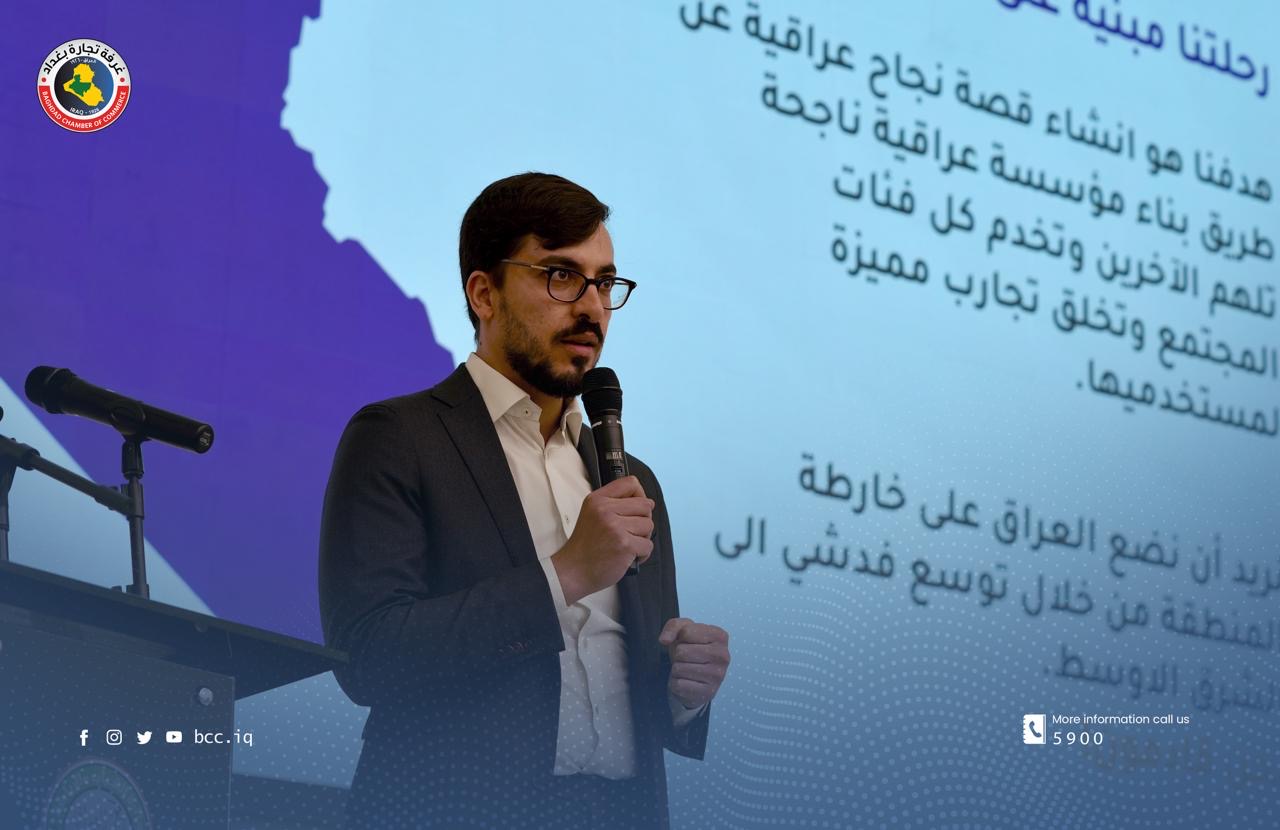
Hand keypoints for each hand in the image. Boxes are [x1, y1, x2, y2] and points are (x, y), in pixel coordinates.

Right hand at [552, 475, 653, 604]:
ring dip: (642, 538)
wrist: (573, 571)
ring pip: (649, 525)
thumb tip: (645, 502)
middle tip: (631, 532)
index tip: (635, 508)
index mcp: (597, 499)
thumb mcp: (591, 514)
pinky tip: (628, 556)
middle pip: (645, 505)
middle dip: (643, 520)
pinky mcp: (625, 544)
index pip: (631, 483)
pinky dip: (642, 553)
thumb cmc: (585, 546)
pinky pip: (648, 545)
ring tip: (627, 544)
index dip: (640, 495)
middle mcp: (605, 510)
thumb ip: (613, 504)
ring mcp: (616, 527)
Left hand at [658, 618, 729, 708]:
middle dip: (678, 655)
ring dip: (677, 669)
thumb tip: (664, 639)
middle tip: (687, 659)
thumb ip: (674, 626)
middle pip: (682, 651)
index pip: (686, 632)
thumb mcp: (683, 631)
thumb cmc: (690, 651)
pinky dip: (677, 684)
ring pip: (679, 668)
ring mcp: (717, 675)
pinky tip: (687, 682)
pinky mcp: (708, 692)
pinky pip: (679, 685)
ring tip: (687, 670)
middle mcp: (723, 655)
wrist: (696, 679)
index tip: (688, 643)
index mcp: (720, 636)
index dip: (680, 638)